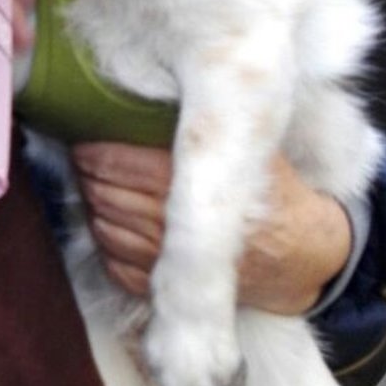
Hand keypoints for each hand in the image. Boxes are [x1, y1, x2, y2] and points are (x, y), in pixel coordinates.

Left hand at [72, 142, 351, 314]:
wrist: (301, 256)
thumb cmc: (277, 195)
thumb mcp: (253, 149)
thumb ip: (213, 129)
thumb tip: (159, 98)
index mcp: (187, 185)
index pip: (116, 163)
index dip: (92, 149)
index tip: (86, 137)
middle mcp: (168, 226)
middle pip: (103, 193)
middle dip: (88, 173)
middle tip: (84, 156)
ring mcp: (161, 262)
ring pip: (102, 228)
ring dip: (92, 204)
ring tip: (93, 184)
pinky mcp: (161, 287)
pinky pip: (113, 263)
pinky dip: (105, 241)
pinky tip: (109, 222)